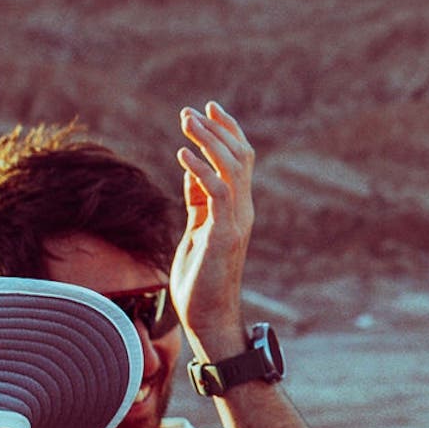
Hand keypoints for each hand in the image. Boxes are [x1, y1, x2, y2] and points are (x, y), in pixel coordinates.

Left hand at [171, 101, 256, 353]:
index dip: (227, 132)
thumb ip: (198, 203)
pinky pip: (218, 193)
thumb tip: (191, 172)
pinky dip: (202, 170)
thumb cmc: (199, 281)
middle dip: (217, 129)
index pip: (239, 160)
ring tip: (187, 121)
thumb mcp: (197, 232)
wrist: (209, 318)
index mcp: (237, 209)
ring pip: (232, 168)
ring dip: (209, 141)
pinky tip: (184, 155)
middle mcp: (243, 210)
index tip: (209, 109)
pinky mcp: (225, 234)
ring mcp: (237, 222)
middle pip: (239, 157)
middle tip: (193, 109)